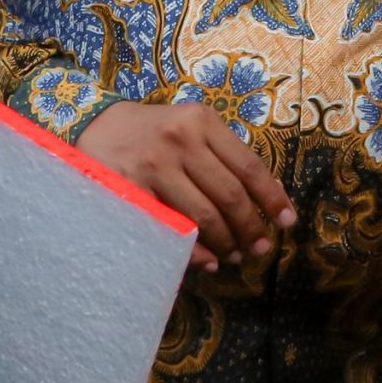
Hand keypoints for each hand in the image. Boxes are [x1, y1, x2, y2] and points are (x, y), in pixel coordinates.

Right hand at [77, 102, 295, 273]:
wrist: (94, 125)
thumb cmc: (152, 131)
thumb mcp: (189, 127)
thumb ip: (222, 156)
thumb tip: (262, 202)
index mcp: (201, 121)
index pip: (249, 166)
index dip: (272, 198)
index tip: (287, 222)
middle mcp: (180, 140)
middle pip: (230, 195)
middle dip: (251, 228)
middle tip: (260, 248)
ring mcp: (154, 166)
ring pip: (205, 216)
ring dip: (226, 243)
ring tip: (235, 255)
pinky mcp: (132, 190)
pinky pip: (173, 228)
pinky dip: (195, 251)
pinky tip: (208, 261)